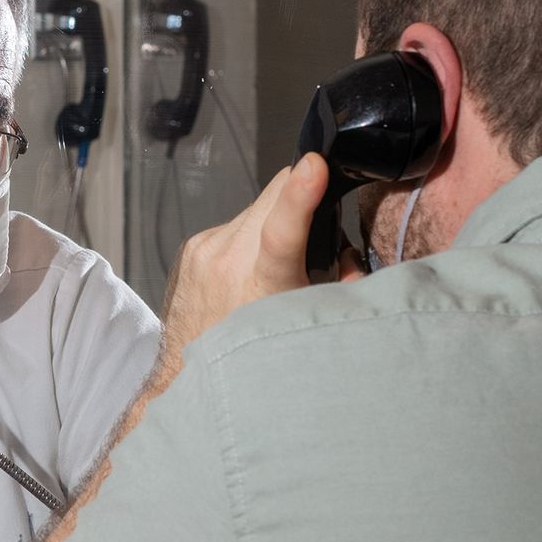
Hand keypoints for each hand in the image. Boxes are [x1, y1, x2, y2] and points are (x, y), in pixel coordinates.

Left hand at [154, 155, 332, 377]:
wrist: (191, 376)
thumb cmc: (256, 356)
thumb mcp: (310, 323)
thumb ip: (341, 286)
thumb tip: (350, 255)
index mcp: (263, 283)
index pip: (283, 226)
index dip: (302, 192)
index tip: (315, 165)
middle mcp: (227, 260)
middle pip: (275, 194)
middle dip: (300, 198)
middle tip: (314, 226)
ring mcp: (204, 250)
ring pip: (255, 207)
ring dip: (272, 221)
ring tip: (274, 261)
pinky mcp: (191, 247)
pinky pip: (233, 224)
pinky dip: (247, 236)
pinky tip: (247, 268)